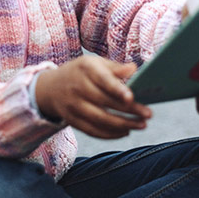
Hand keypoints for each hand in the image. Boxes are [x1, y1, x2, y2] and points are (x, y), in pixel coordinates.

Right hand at [35, 56, 150, 138]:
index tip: (131, 97)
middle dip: (129, 110)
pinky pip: (92, 131)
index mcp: (85, 69)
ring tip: (141, 125)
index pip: (103, 80)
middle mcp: (77, 87)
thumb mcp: (94, 63)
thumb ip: (115, 68)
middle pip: (105, 102)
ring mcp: (73, 106)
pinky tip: (125, 132)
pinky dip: (110, 134)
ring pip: (100, 120)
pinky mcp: (72, 120)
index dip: (117, 89)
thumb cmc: (81, 72)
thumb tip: (134, 69)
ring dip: (123, 125)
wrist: (50, 88)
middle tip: (148, 114)